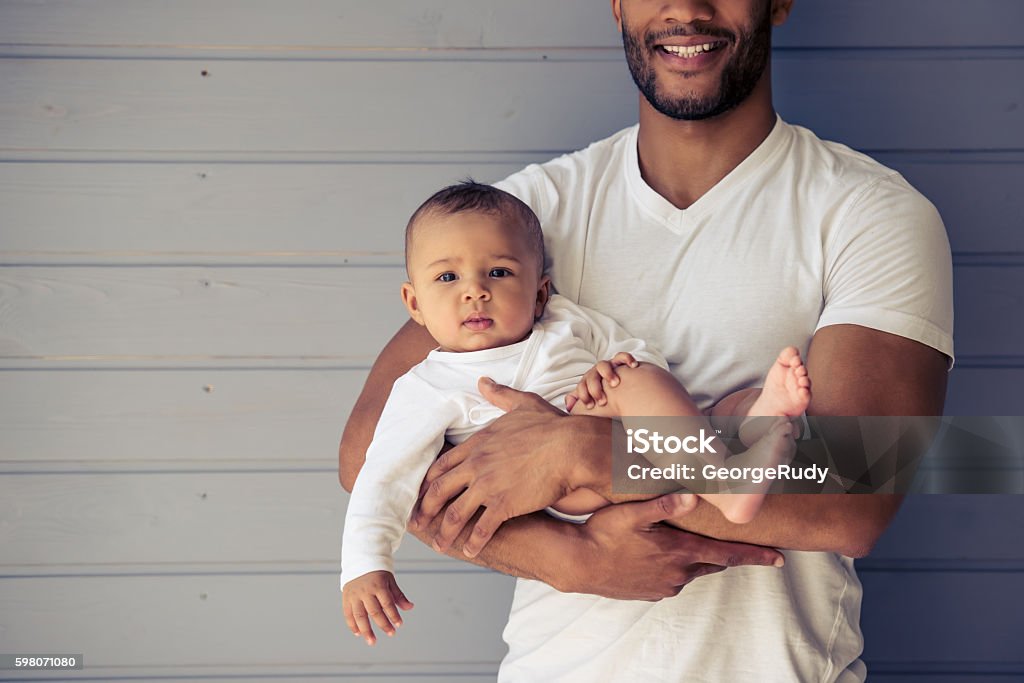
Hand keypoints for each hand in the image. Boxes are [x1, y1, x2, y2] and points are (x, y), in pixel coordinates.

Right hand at [342, 570, 413, 645]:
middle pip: (374, 611)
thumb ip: (398, 595)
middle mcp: (365, 591)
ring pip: (359, 616)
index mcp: (378, 585)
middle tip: (391, 634)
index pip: (387, 604)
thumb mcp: (390, 580)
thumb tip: (409, 607)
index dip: (394, 615)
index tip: (399, 625)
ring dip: (366, 630)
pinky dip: (352, 625)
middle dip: (383, 624)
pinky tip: (359, 634)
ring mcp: (354, 595)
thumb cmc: (378, 572)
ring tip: (372, 641)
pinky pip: (348, 614)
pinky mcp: (346, 597)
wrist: (360, 561)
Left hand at [411, 377, 603, 557]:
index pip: (442, 465)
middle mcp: (476, 465)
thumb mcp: (522, 404)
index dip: (429, 482)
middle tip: (417, 523)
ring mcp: (488, 486)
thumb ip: (499, 395)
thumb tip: (483, 381)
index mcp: (478, 444)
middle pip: (440, 490)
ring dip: (445, 532)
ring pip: (456, 513)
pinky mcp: (505, 504)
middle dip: (426, 509)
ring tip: (440, 546)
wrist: (571, 447)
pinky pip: (483, 528)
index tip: (421, 493)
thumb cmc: (551, 426)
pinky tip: (469, 551)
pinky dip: (474, 542)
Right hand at [561, 494, 784, 599]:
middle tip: (740, 543)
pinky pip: (672, 579)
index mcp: (679, 553)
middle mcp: (676, 574)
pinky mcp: (648, 593)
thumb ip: (665, 503)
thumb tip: (694, 495)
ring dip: (696, 558)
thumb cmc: (602, 534)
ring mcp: (662, 587)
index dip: (756, 556)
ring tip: (690, 544)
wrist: (576, 564)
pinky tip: (661, 554)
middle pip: (714, 563)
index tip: (780, 559)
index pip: (728, 555)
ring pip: (692, 571)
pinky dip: (676, 567)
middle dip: (727, 554)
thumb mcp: (632, 511)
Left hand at [565, 352, 639, 411]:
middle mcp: (596, 373)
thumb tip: (569, 407)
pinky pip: (622, 357)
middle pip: (590, 377)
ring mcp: (608, 367)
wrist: (626, 391)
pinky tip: (632, 366)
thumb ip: (578, 406)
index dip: (584, 396)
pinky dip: (626, 359)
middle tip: (603, 402)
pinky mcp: (621, 363)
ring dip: (607, 374)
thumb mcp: (592, 404)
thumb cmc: (608, 401)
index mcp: (588, 383)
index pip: (581, 387)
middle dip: (595, 389)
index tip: (591, 406)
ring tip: (615, 384)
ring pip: (603, 365)